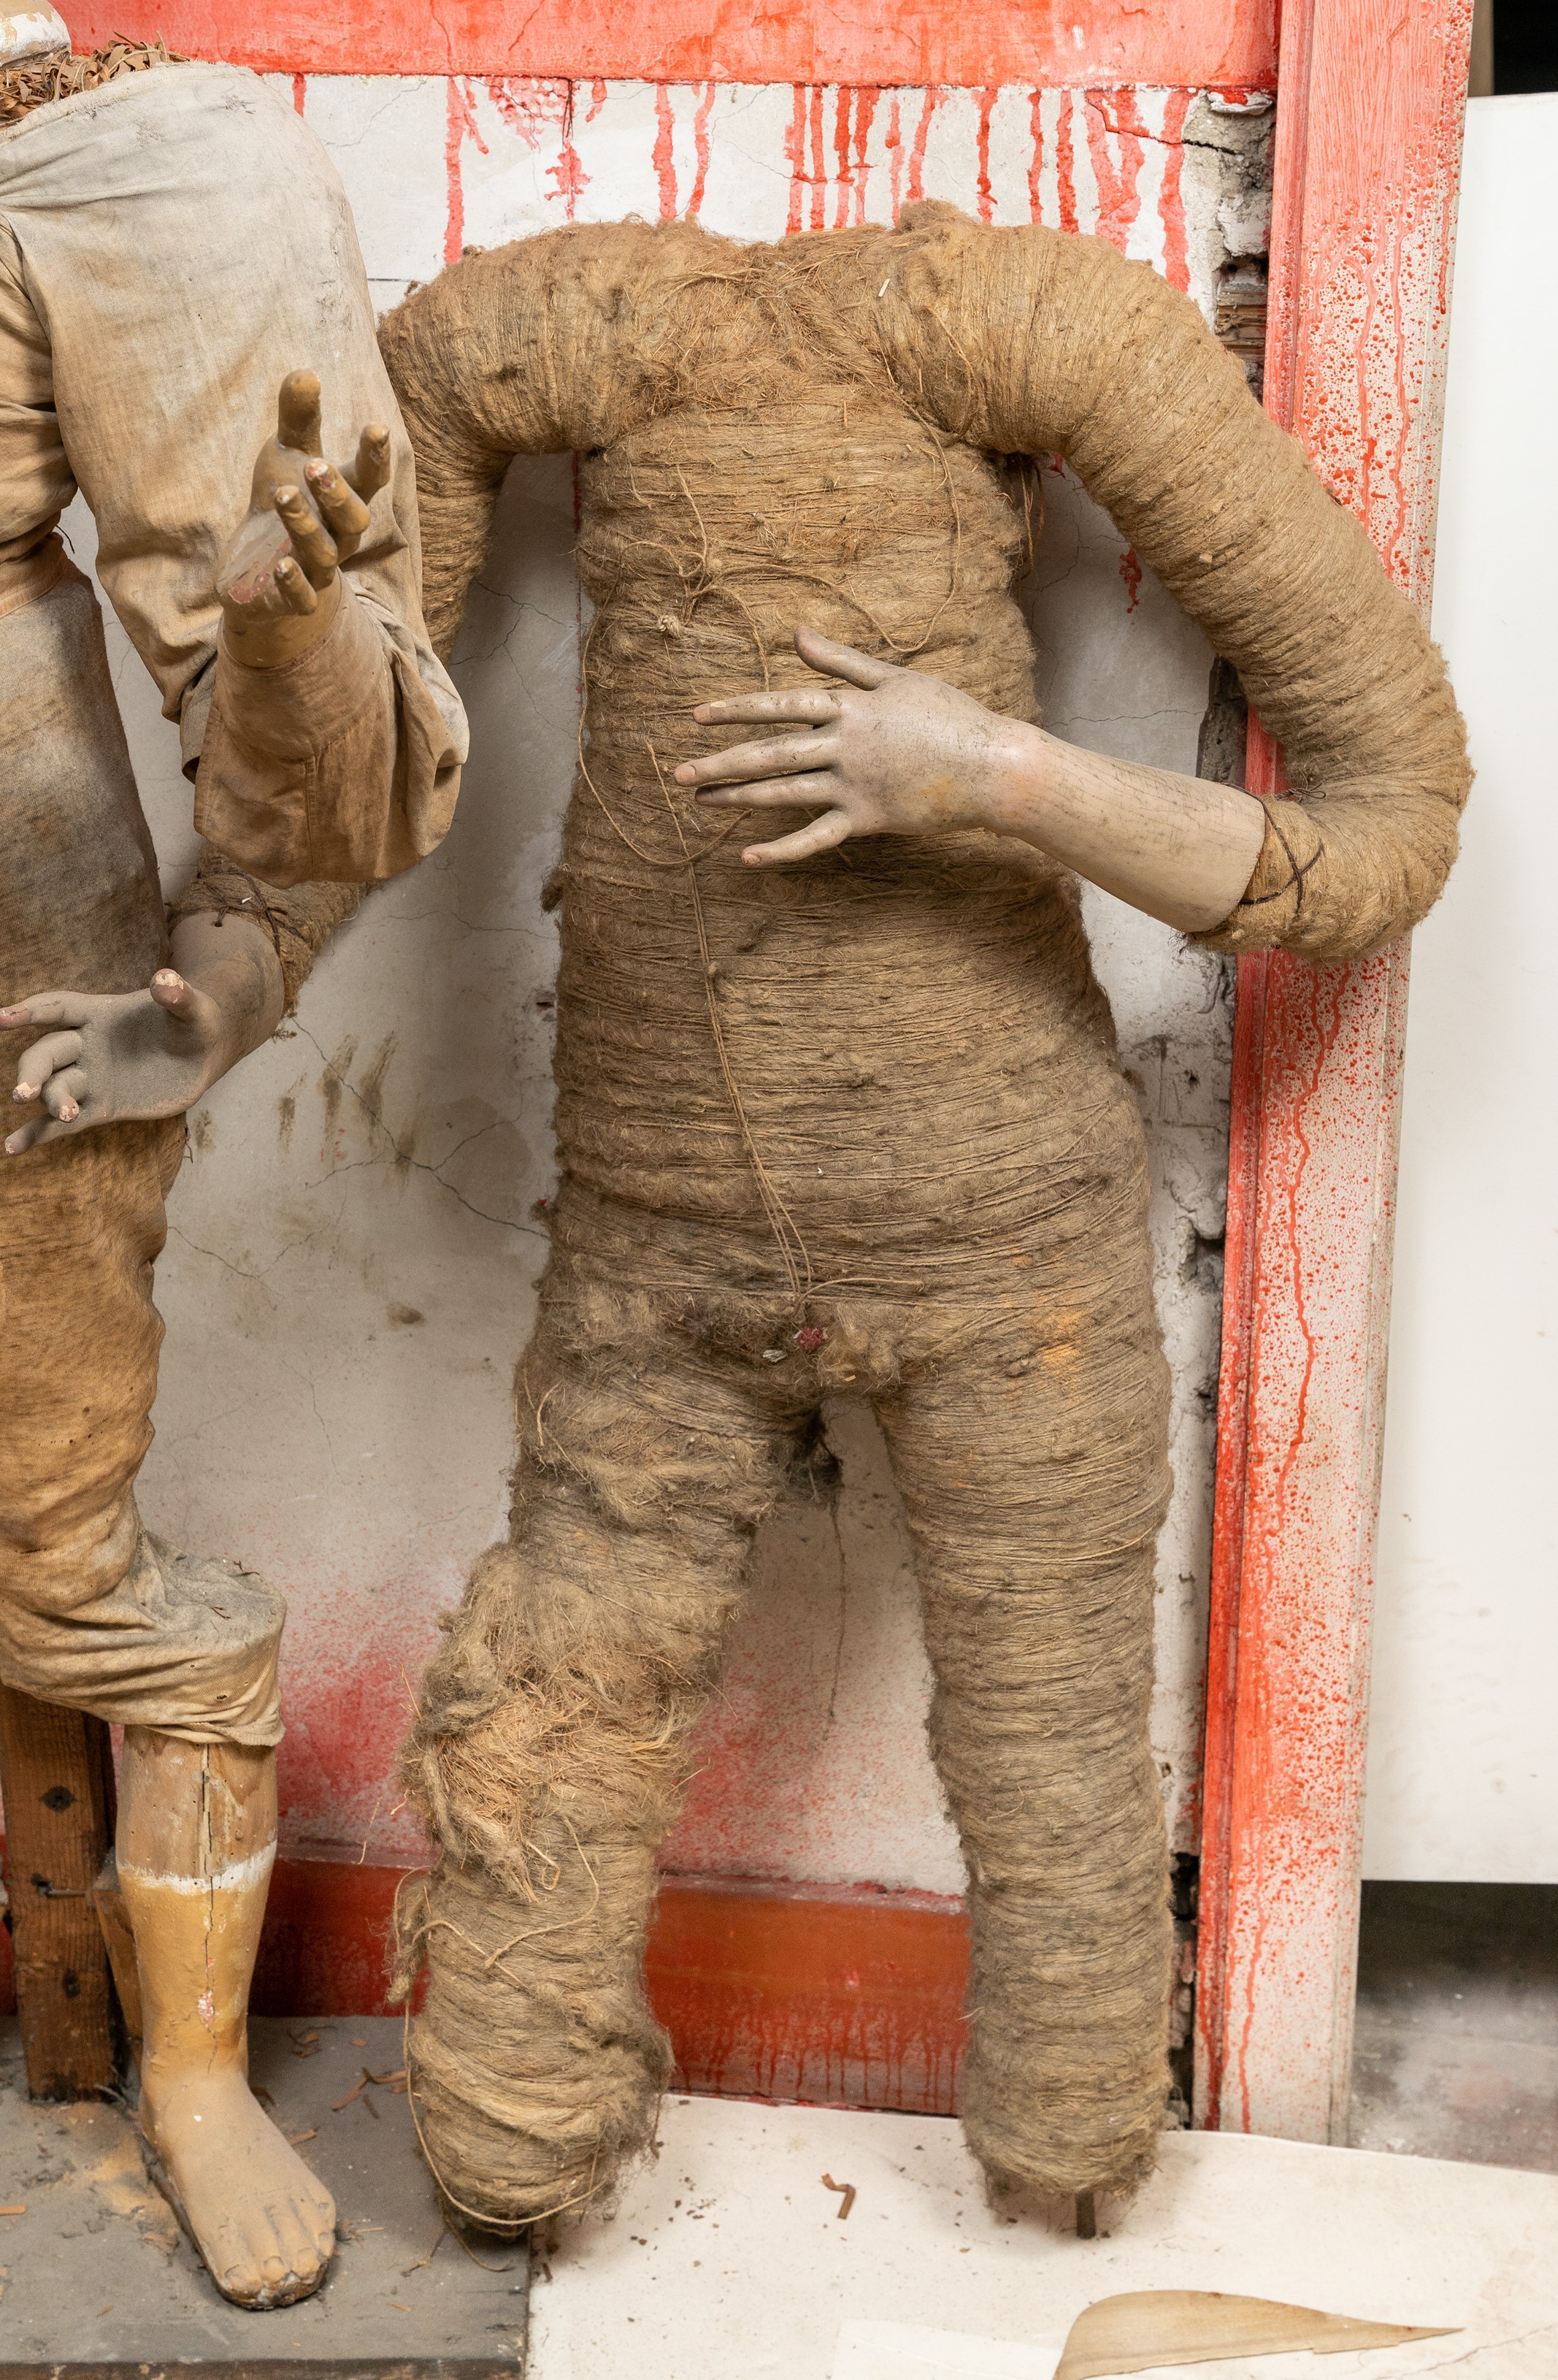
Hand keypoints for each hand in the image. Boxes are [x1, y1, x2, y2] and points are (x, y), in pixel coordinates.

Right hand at [2, 915, 283, 1155]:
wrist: (204, 1052)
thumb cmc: (195, 1020)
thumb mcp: (193, 1008)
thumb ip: (177, 996)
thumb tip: (165, 979)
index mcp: (99, 1013)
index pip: (58, 1009)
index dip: (31, 1011)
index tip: (3, 1018)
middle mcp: (85, 1045)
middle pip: (47, 1054)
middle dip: (33, 1072)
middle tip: (24, 1092)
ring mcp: (92, 1077)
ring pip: (57, 1089)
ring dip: (50, 1102)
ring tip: (65, 1115)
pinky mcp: (102, 1107)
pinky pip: (64, 1123)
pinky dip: (38, 1134)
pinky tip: (12, 1148)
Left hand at [217, 370, 390, 668]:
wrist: (255, 571)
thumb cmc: (282, 505)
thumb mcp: (285, 456)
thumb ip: (297, 419)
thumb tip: (306, 373)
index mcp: (343, 501)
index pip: (370, 481)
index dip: (375, 458)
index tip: (376, 428)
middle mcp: (339, 538)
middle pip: (355, 520)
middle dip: (337, 494)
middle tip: (315, 465)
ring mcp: (317, 571)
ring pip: (324, 553)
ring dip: (305, 525)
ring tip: (281, 496)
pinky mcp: (291, 600)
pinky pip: (303, 599)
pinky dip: (293, 584)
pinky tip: (278, 566)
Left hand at [673, 625, 1028, 865]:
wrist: (992, 766)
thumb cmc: (948, 716)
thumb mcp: (895, 678)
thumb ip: (841, 662)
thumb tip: (796, 634)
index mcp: (850, 706)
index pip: (781, 705)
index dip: (737, 710)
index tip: (697, 716)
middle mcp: (845, 745)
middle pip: (771, 753)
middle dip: (721, 762)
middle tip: (678, 772)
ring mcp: (854, 785)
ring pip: (784, 793)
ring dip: (738, 797)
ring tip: (700, 801)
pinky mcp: (868, 818)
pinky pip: (816, 837)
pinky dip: (782, 850)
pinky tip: (747, 856)